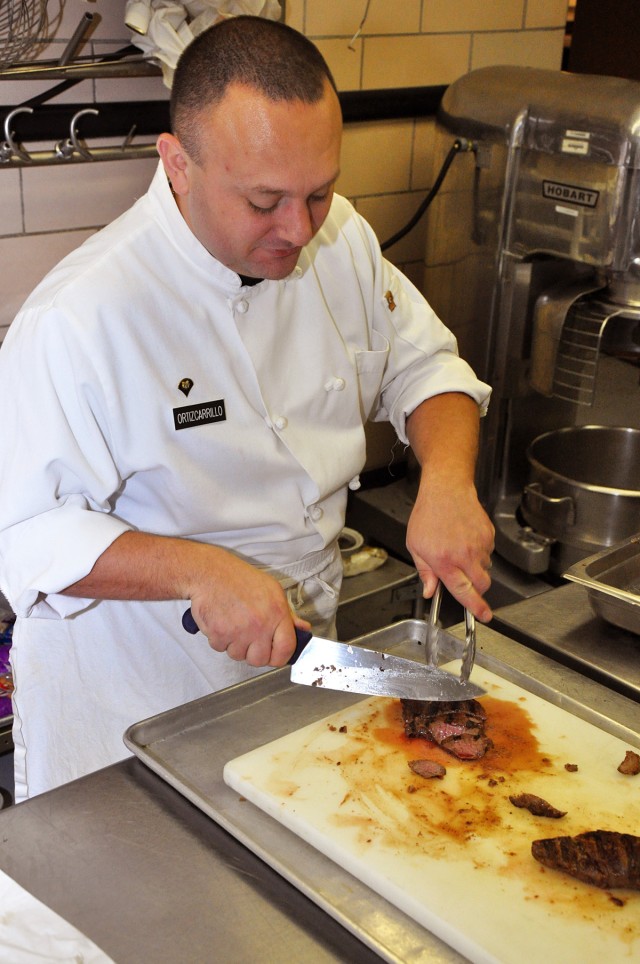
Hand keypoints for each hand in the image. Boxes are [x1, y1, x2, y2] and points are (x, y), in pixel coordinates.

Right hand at [188, 549, 310, 666]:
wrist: (209, 572)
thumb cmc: (239, 578)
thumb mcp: (271, 590)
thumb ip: (288, 614)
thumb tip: (303, 629)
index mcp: (277, 613)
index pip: (286, 649)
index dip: (280, 656)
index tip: (274, 654)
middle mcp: (260, 625)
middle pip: (260, 660)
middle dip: (253, 653)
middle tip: (249, 638)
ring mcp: (239, 631)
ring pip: (238, 656)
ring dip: (235, 646)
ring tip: (233, 625)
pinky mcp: (219, 634)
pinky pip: (220, 649)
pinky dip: (219, 639)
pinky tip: (221, 622)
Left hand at [406, 476, 494, 622]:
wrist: (446, 490)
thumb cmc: (428, 515)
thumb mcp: (415, 546)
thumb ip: (425, 572)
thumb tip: (430, 590)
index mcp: (444, 561)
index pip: (463, 591)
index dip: (475, 607)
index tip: (483, 615)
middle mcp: (465, 555)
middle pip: (482, 584)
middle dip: (477, 588)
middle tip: (464, 578)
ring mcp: (479, 545)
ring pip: (485, 568)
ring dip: (476, 567)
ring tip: (459, 550)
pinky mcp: (489, 535)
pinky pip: (489, 552)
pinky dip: (479, 552)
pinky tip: (466, 539)